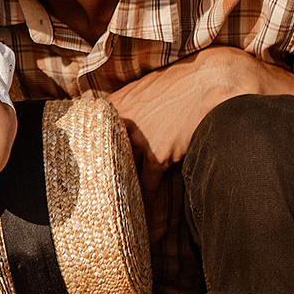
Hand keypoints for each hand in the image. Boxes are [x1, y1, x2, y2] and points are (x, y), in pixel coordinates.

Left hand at [105, 47, 266, 200]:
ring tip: (117, 210)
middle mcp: (120, 122)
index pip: (92, 137)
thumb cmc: (178, 83)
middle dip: (102, 177)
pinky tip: (144, 213)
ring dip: (123, 190)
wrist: (209, 81)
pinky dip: (146, 199)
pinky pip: (147, 184)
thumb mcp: (141, 90)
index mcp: (112, 106)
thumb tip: (107, 124)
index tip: (84, 174)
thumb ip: (122, 108)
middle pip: (104, 157)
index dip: (91, 156)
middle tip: (94, 197)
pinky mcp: (157, 153)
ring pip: (124, 173)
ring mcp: (138, 139)